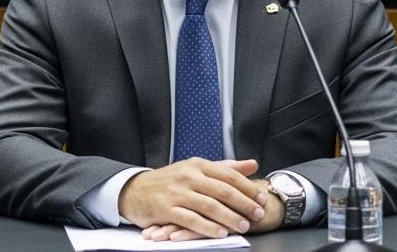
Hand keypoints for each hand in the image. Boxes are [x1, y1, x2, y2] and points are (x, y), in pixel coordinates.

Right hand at [119, 158, 268, 239]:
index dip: (248, 187)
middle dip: (243, 203)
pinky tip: (220, 233)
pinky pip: (190, 219)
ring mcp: (176, 193)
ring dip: (228, 217)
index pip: (229, 175)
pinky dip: (206, 227)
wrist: (135, 190)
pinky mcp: (165, 209)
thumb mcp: (197, 169)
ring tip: (242, 226)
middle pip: (222, 190)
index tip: (262, 198)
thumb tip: (253, 164)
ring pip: (208, 205)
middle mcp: (188, 176)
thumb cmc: (171, 180)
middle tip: (258, 214)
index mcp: (199, 165)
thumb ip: (226, 168)